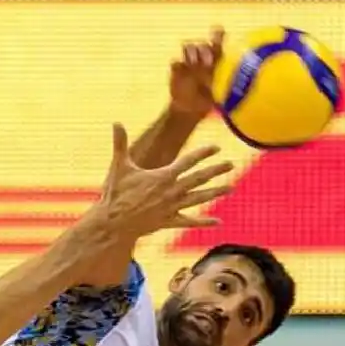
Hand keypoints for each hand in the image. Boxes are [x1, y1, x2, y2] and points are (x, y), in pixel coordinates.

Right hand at [92, 122, 232, 239]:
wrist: (114, 223)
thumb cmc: (115, 194)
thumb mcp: (118, 166)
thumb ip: (120, 143)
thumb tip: (115, 122)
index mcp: (163, 176)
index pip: (189, 161)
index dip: (204, 153)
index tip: (216, 147)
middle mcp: (172, 191)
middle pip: (199, 178)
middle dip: (216, 170)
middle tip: (231, 164)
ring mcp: (172, 207)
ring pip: (199, 198)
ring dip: (215, 192)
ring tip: (230, 188)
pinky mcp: (169, 221)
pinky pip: (190, 221)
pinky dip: (204, 221)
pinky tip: (218, 221)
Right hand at [169, 30, 224, 118]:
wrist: (189, 109)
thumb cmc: (209, 99)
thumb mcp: (220, 92)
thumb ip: (225, 81)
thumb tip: (237, 80)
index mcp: (215, 61)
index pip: (217, 44)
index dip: (218, 35)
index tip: (218, 31)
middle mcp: (202, 58)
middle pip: (202, 45)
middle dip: (205, 50)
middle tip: (208, 62)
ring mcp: (188, 63)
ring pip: (189, 47)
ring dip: (191, 52)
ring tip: (193, 63)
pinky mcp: (177, 70)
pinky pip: (175, 62)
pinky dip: (178, 65)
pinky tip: (182, 70)